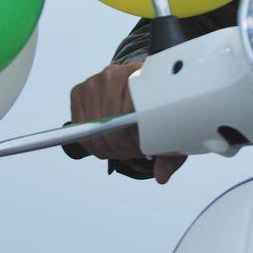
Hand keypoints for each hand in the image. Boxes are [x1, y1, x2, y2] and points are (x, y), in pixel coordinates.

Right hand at [67, 62, 186, 183]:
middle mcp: (114, 76)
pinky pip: (80, 131)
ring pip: (94, 135)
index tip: (146, 151)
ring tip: (125, 147)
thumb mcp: (174, 122)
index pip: (130, 121)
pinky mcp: (79, 92)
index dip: (136, 144)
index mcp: (142, 77)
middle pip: (111, 131)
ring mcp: (94, 83)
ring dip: (110, 150)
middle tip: (137, 152)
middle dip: (124, 150)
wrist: (142, 79)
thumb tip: (162, 176)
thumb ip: (171, 152)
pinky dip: (94, 144)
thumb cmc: (158, 102)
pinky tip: (110, 141)